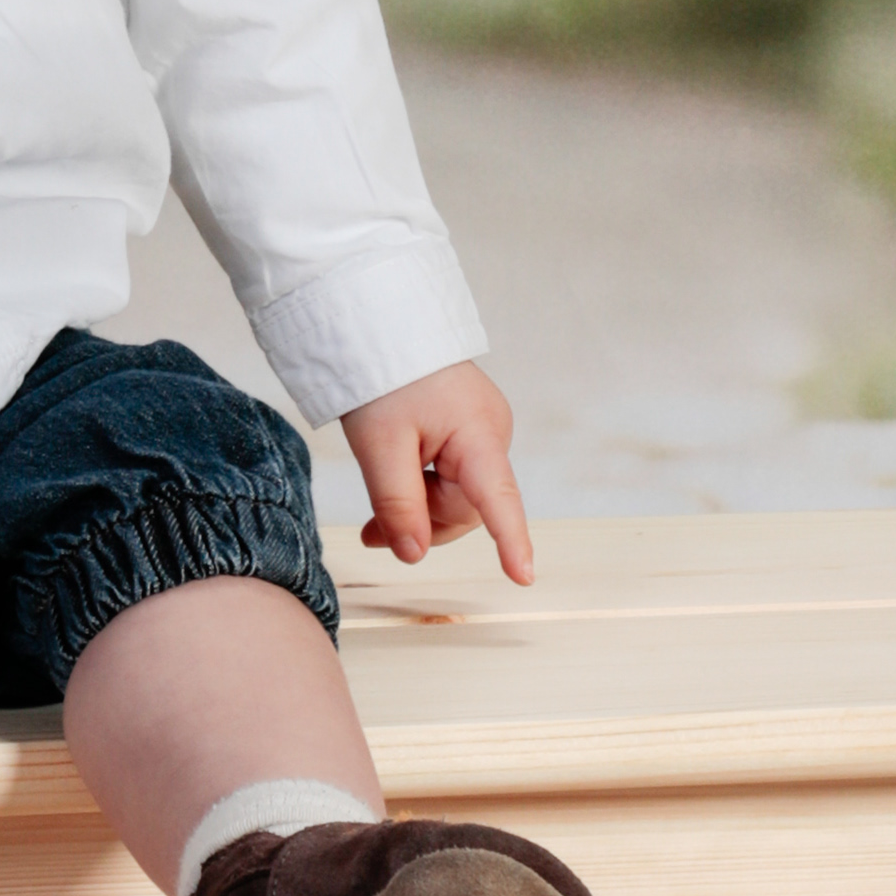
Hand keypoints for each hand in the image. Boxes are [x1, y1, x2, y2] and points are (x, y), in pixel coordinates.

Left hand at [341, 362, 532, 586]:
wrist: (378, 319)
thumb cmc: (383, 373)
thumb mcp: (378, 444)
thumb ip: (397, 504)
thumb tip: (414, 555)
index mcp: (477, 432)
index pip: (497, 498)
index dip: (510, 540)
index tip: (523, 576)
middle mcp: (490, 431)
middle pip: (464, 506)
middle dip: (422, 524)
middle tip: (372, 535)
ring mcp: (480, 428)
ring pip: (455, 495)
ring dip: (418, 510)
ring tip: (374, 521)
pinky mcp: (466, 426)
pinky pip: (450, 474)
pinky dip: (421, 489)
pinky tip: (393, 490)